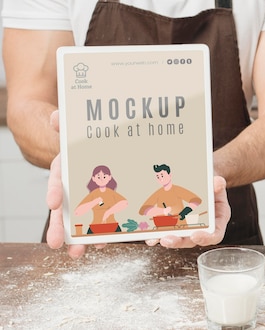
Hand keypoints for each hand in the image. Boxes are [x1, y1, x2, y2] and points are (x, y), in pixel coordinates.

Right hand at [46, 110, 100, 258]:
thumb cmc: (85, 141)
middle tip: (56, 244)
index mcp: (66, 168)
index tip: (52, 203)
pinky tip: (103, 244)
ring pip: (81, 219)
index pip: (58, 179)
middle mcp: (74, 185)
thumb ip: (66, 125)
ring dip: (79, 236)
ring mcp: (88, 196)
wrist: (98, 146)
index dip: (54, 190)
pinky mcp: (106, 203)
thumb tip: (56, 117)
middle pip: (64, 208)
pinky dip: (102, 231)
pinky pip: (103, 218)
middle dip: (60, 226)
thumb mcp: (77, 131)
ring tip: (77, 253)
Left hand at [146, 176, 230, 248]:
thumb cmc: (212, 186)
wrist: (203, 182)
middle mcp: (203, 228)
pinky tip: (150, 235)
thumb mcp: (217, 184)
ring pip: (178, 238)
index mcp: (217, 221)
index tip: (196, 236)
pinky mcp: (176, 225)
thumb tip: (218, 182)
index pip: (214, 235)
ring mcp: (188, 228)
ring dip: (166, 239)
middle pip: (191, 240)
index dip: (206, 238)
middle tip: (167, 240)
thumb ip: (218, 185)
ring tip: (156, 238)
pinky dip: (158, 234)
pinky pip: (167, 232)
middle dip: (179, 241)